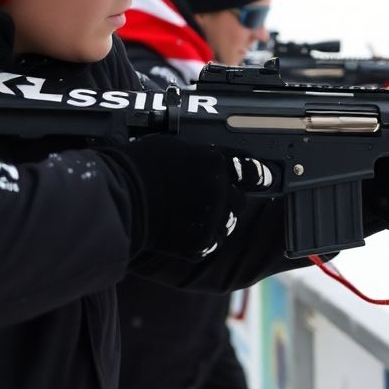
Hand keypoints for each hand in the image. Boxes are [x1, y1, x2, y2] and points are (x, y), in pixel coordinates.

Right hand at [121, 135, 275, 259]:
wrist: (123, 199)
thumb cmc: (140, 167)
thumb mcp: (174, 146)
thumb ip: (200, 155)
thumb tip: (209, 157)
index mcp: (213, 161)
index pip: (249, 170)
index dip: (258, 174)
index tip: (265, 178)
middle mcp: (218, 188)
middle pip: (239, 199)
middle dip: (229, 200)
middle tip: (209, 201)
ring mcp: (211, 216)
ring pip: (228, 222)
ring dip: (218, 220)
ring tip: (193, 216)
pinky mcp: (200, 241)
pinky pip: (211, 241)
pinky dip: (201, 239)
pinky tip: (182, 230)